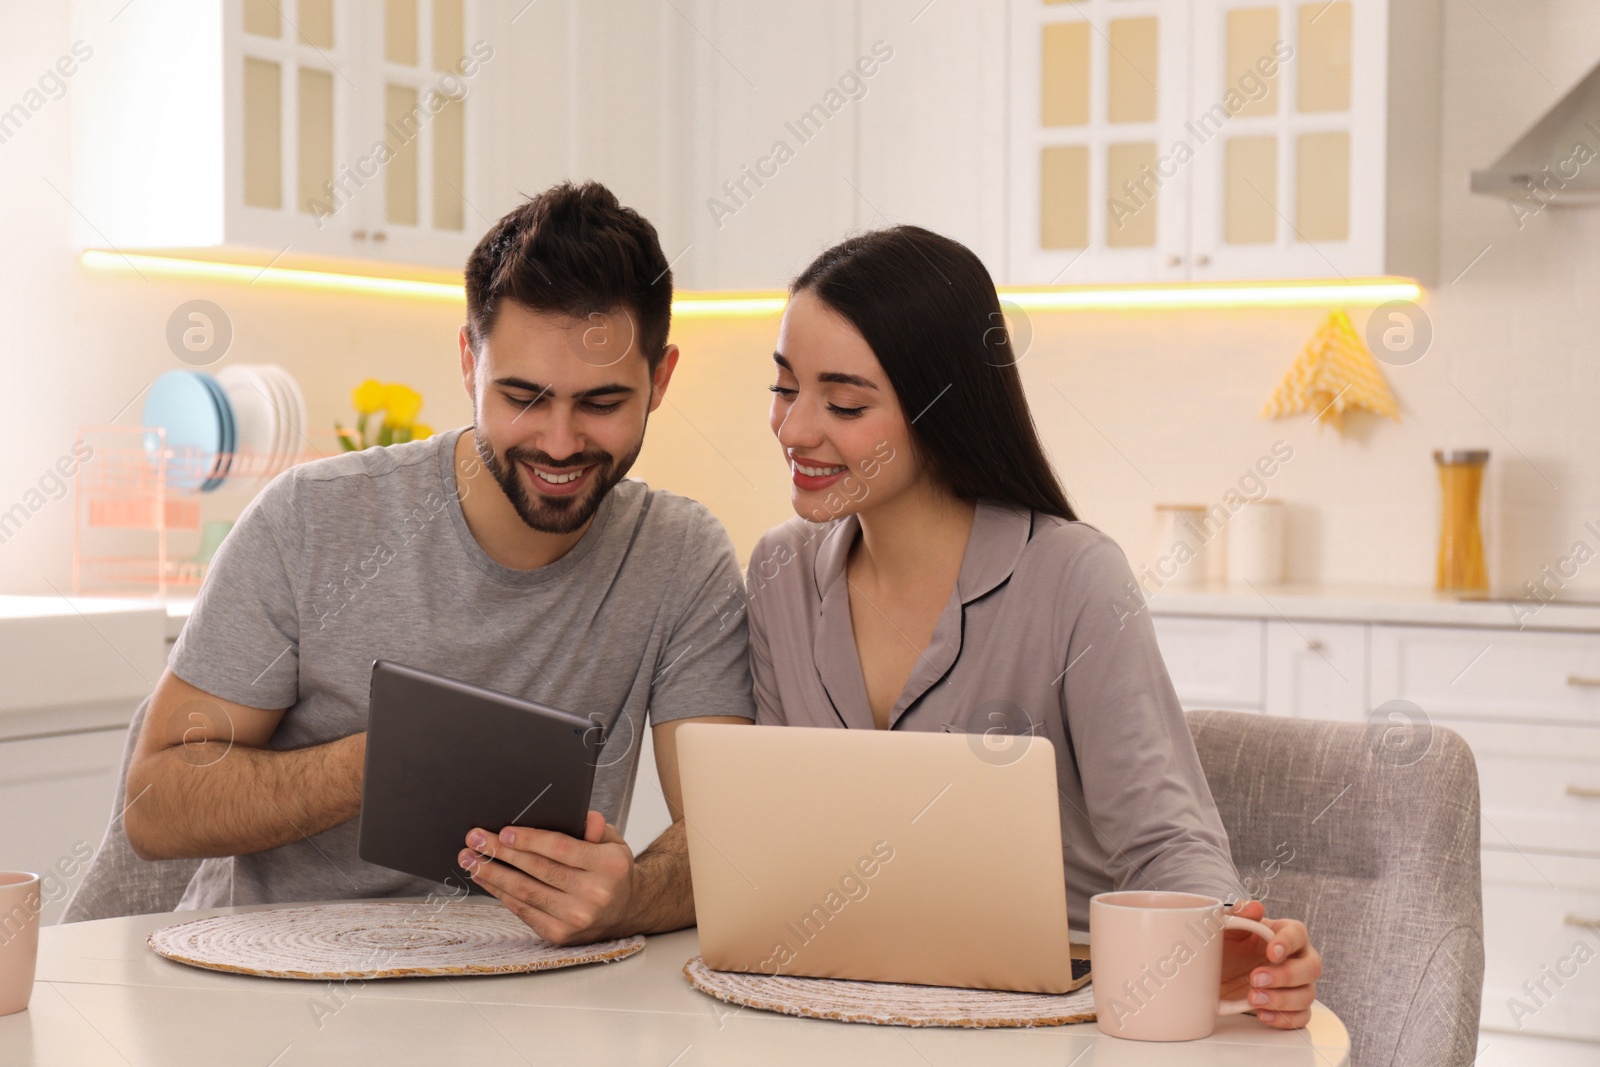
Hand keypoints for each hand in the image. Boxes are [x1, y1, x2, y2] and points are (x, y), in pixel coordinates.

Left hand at [459, 811, 635, 945]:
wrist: (625, 910)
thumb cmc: (612, 870)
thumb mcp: (613, 842)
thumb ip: (596, 828)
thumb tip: (584, 816)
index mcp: (608, 866)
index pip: (561, 849)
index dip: (529, 840)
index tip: (504, 832)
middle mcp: (593, 894)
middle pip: (537, 869)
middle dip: (501, 852)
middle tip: (475, 839)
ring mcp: (575, 917)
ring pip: (525, 892)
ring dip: (493, 874)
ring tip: (470, 859)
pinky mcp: (559, 934)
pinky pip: (523, 910)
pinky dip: (501, 893)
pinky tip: (486, 879)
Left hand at [1220, 899, 1321, 1028]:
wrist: (1216, 973)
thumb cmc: (1228, 946)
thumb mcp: (1228, 928)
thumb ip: (1240, 914)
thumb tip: (1254, 907)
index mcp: (1285, 934)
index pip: (1298, 933)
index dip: (1287, 943)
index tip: (1271, 952)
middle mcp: (1298, 959)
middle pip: (1311, 967)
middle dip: (1285, 975)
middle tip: (1256, 978)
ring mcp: (1298, 985)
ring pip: (1308, 995)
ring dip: (1281, 1000)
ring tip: (1253, 998)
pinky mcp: (1291, 1008)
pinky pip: (1301, 1017)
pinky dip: (1283, 1019)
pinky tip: (1262, 1014)